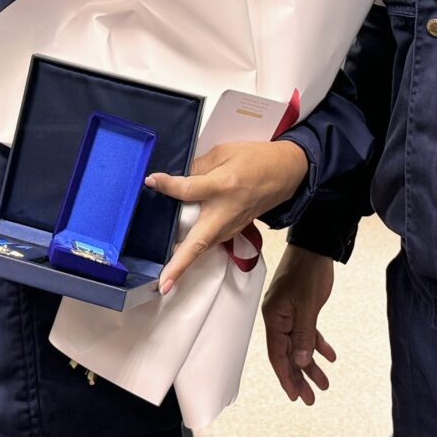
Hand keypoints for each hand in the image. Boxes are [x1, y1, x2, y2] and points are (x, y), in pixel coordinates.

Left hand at [145, 138, 309, 294]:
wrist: (285, 173)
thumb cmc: (256, 160)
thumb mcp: (224, 153)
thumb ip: (198, 167)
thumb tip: (175, 180)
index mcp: (222, 186)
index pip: (187, 190)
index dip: (167, 185)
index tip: (151, 180)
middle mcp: (225, 212)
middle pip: (198, 242)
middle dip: (180, 265)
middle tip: (163, 284)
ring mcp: (231, 226)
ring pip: (203, 247)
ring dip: (184, 263)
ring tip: (165, 278)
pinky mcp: (233, 232)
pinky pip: (209, 242)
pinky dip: (193, 251)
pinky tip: (178, 255)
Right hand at [260, 244, 338, 403]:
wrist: (315, 246)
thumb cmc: (309, 272)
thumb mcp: (308, 305)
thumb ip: (304, 335)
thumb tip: (299, 362)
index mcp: (274, 318)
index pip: (278, 355)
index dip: (286, 377)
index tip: (295, 396)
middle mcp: (278, 318)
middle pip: (287, 354)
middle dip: (299, 377)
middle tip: (310, 399)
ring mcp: (288, 313)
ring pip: (297, 346)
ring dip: (309, 365)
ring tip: (323, 384)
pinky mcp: (300, 308)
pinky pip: (306, 333)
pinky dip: (316, 345)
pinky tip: (330, 357)